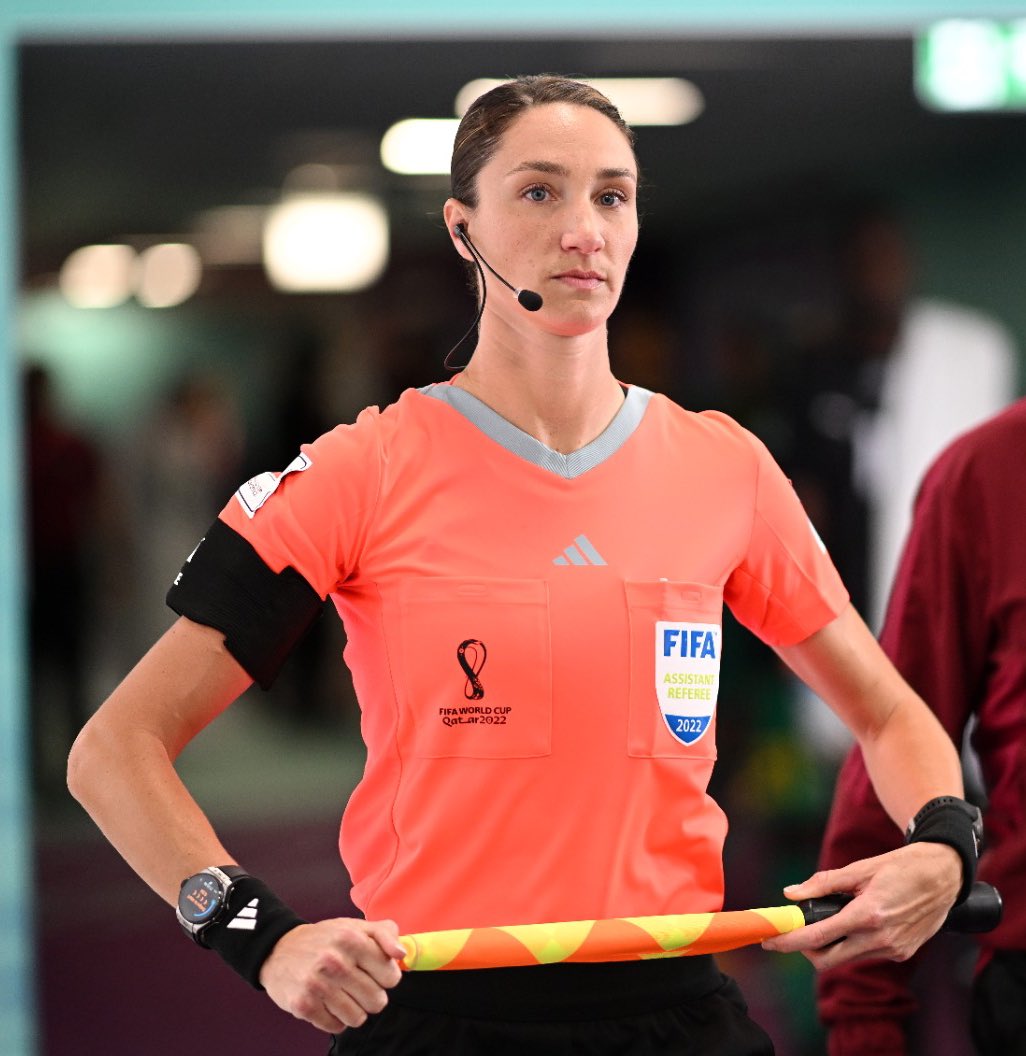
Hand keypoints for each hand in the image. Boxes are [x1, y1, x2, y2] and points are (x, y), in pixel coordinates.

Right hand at [259, 917, 405, 1032]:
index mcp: (352, 939)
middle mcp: (335, 961)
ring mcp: (318, 985)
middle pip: (377, 1001)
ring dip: (354, 1009)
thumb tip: (402, 953)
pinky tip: (327, 1001)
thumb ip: (386, 933)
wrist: (279, 949)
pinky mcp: (304, 1005)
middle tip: (357, 984)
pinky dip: (335, 1018)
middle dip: (371, 995)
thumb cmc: (325, 939)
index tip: (374, 971)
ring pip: (358, 1018)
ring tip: (342, 993)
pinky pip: (337, 1027)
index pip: (391, 977)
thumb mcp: (356, 926)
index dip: (386, 977)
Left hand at [761, 842, 961, 969]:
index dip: (789, 941)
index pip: (818, 937)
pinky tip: (855, 923)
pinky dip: (852, 943)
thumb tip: (791, 894)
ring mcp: (894, 949)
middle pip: (828, 960)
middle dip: (805, 949)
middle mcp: (881, 938)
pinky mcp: (903, 953)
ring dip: (830, 945)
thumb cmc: (900, 866)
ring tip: (826, 921)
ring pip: (847, 958)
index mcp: (867, 914)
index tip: (769, 941)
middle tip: (794, 932)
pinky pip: (866, 954)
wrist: (945, 875)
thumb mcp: (860, 868)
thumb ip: (823, 883)